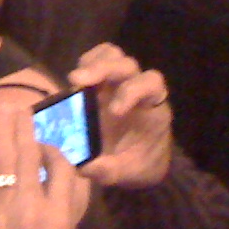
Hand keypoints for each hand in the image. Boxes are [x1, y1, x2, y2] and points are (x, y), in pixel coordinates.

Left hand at [0, 106, 89, 228]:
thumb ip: (65, 213)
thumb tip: (62, 182)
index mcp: (59, 216)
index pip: (63, 168)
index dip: (54, 152)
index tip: (45, 147)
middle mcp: (32, 207)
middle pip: (31, 155)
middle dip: (25, 127)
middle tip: (19, 108)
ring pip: (2, 160)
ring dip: (0, 130)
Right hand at [68, 44, 173, 187]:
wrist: (141, 160)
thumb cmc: (138, 163)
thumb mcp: (126, 173)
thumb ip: (108, 171)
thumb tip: (83, 167)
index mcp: (152, 108)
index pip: (152, 85)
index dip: (132, 91)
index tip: (113, 112)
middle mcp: (138, 89)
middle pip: (127, 65)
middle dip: (104, 69)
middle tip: (77, 80)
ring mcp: (119, 83)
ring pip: (114, 55)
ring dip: (95, 62)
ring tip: (76, 78)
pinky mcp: (102, 83)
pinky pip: (99, 59)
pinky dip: (88, 62)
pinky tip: (76, 79)